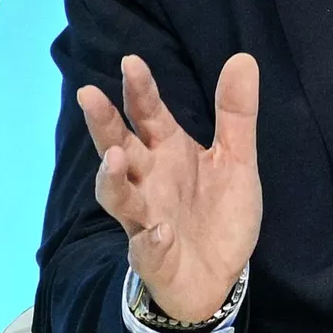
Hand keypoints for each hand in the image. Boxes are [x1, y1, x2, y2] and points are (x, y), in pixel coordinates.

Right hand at [77, 52, 261, 321]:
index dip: (139, 89)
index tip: (130, 61)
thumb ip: (236, 114)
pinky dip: (150, 241)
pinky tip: (160, 231)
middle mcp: (148, 181)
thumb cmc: (218, 211)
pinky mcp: (155, 258)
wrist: (220, 275)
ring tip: (115, 158)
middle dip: (103, 124)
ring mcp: (146, 219)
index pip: (147, 114)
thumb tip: (243, 57)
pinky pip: (146, 249)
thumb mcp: (236, 159)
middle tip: (88, 94)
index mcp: (167, 151)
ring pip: (118, 197)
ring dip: (113, 179)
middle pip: (118, 148)